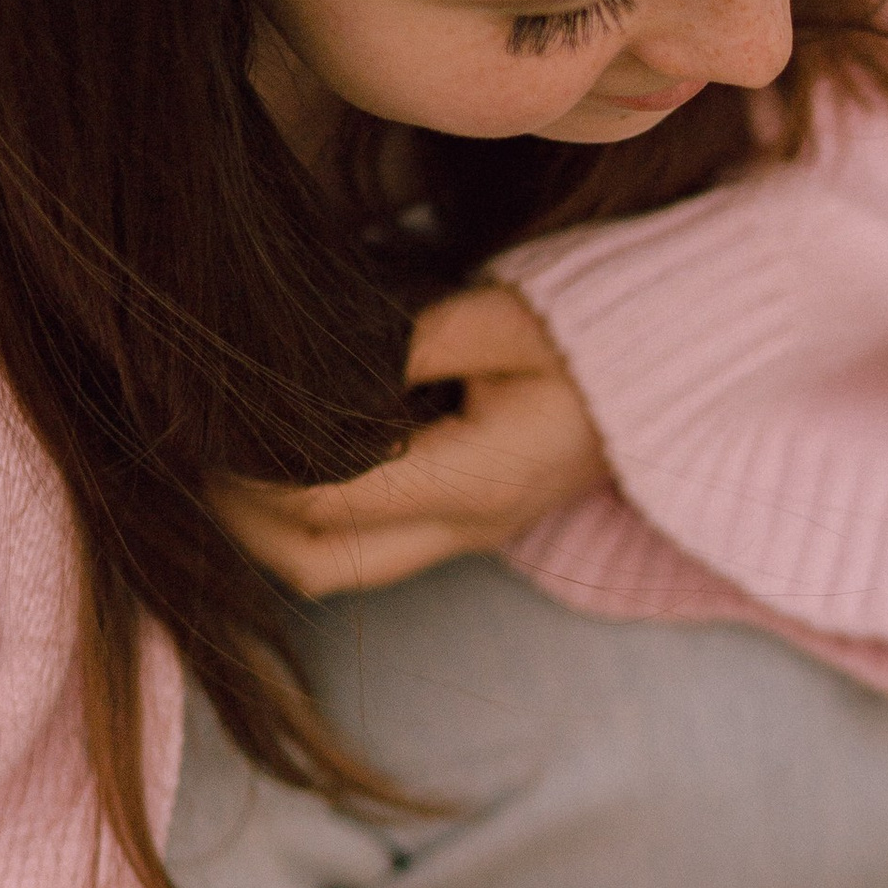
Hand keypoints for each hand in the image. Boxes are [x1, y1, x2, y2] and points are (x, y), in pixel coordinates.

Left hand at [211, 284, 611, 595]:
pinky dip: (317, 519)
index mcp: (478, 478)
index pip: (328, 502)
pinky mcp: (469, 524)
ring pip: (339, 570)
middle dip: (245, 520)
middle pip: (319, 566)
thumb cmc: (600, 334)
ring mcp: (470, 534)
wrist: (684, 374)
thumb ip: (407, 343)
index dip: (254, 470)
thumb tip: (309, 367)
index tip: (210, 418)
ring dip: (274, 529)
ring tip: (236, 459)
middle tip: (202, 452)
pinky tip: (295, 461)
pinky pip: (370, 547)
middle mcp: (468, 525)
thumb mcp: (504, 316)